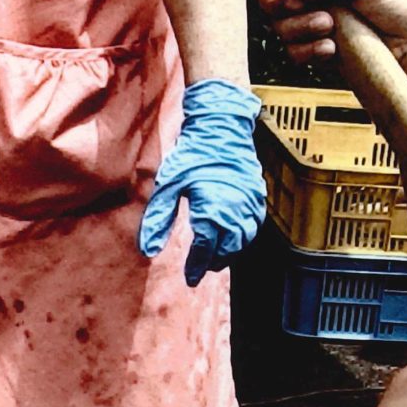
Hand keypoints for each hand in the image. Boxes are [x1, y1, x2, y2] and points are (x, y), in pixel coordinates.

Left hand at [138, 79, 266, 282]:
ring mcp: (250, 203)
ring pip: (243, 240)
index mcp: (212, 210)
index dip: (197, 266)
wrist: (221, 128)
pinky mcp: (258, 195)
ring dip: (230, 252)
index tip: (189, 279)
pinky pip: (253, 226)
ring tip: (214, 257)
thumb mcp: (167, 186)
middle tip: (200, 268)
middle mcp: (235, 210)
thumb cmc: (191, 156)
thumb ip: (158, 219)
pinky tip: (230, 237)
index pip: (206, 250)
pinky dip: (242, 237)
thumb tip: (148, 250)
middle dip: (213, 262)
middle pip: (227, 249)